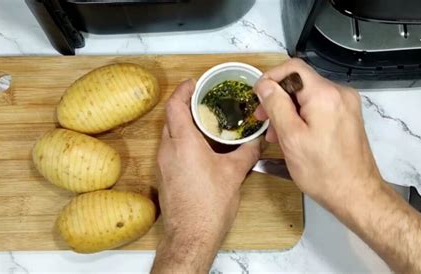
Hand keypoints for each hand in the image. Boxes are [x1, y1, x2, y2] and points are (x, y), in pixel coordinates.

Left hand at [152, 79, 260, 273]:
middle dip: (184, 105)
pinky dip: (181, 141)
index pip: (175, 105)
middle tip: (203, 101)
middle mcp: (167, 150)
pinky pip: (170, 150)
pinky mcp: (164, 176)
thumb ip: (247, 152)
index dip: (183, 90)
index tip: (193, 83)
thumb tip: (257, 141)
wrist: (191, 235)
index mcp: (183, 143)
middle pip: (170, 117)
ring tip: (204, 123)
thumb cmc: (209, 205)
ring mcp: (163, 164)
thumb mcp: (234, 173)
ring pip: (169, 134)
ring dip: (183, 125)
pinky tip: (199, 149)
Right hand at [253, 59, 381, 210]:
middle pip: (300, 82)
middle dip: (278, 98)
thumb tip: (264, 85)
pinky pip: (319, 107)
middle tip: (263, 119)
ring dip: (289, 109)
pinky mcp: (347, 116)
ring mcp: (346, 105)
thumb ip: (276, 105)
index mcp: (325, 95)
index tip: (259, 96)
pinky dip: (303, 116)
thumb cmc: (323, 171)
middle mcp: (339, 94)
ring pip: (308, 96)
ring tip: (276, 134)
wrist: (356, 194)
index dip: (271, 78)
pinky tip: (293, 135)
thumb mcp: (291, 137)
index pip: (292, 67)